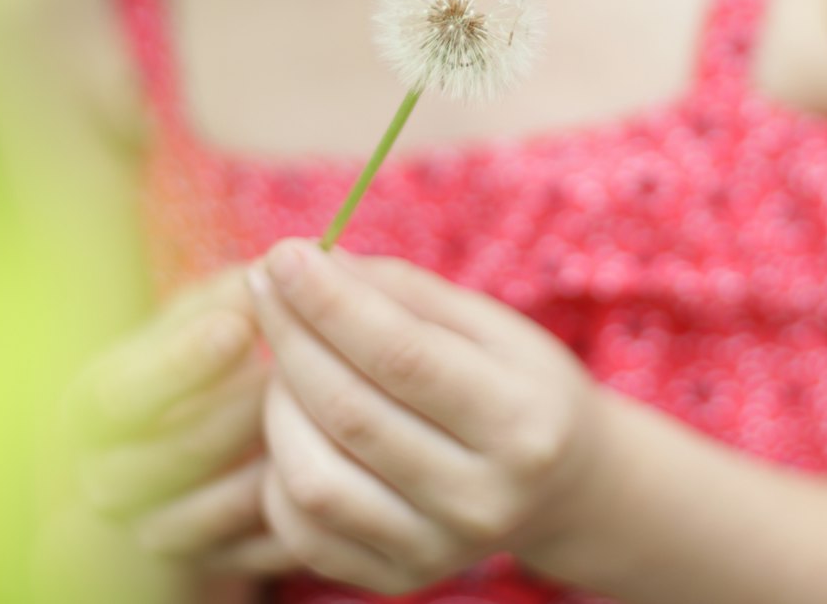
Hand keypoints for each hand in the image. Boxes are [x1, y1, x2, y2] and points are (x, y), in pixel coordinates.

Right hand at [65, 265, 298, 575]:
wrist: (173, 448)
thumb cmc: (192, 357)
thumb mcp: (196, 316)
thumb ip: (228, 294)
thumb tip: (278, 262)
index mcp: (90, 407)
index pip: (119, 395)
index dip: (179, 363)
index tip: (239, 329)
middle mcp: (104, 478)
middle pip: (173, 456)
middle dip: (242, 410)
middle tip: (296, 370)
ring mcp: (150, 528)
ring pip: (215, 508)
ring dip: (273, 457)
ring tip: (320, 410)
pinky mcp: (201, 565)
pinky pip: (251, 549)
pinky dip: (295, 509)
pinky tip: (335, 466)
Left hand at [248, 239, 609, 594]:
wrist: (560, 485)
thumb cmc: (518, 382)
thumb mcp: (488, 322)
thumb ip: (404, 292)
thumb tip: (314, 262)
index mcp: (521, 421)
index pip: (403, 355)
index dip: (331, 302)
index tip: (282, 254)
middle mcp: (481, 498)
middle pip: (351, 412)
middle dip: (292, 336)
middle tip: (266, 283)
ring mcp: (437, 550)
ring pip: (314, 479)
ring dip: (279, 402)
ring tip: (286, 355)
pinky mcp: (396, 580)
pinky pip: (304, 529)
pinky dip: (278, 467)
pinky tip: (296, 419)